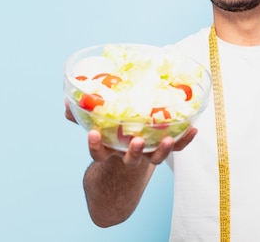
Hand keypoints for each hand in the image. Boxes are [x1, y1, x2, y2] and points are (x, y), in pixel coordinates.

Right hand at [66, 100, 196, 165]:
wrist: (128, 159)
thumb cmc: (110, 136)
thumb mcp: (95, 127)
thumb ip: (80, 116)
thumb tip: (66, 101)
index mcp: (110, 151)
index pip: (98, 153)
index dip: (94, 146)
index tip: (92, 134)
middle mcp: (129, 155)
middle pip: (132, 159)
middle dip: (134, 151)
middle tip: (136, 141)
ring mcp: (148, 155)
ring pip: (156, 157)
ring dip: (164, 149)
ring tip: (169, 139)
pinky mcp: (163, 149)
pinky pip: (176, 147)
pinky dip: (185, 140)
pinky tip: (194, 128)